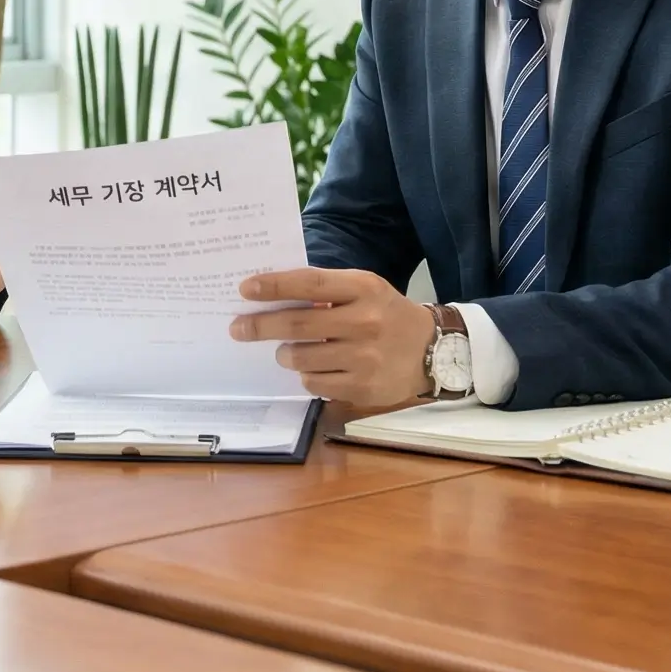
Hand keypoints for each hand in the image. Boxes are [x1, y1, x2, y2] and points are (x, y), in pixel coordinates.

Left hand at [229, 268, 435, 406]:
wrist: (432, 351)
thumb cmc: (386, 314)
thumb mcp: (364, 290)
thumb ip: (326, 291)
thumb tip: (272, 295)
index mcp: (363, 289)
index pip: (310, 284)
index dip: (274, 286)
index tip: (245, 289)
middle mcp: (365, 321)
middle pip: (298, 325)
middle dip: (260, 326)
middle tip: (238, 328)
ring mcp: (365, 358)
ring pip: (302, 358)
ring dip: (285, 354)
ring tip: (285, 351)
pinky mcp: (363, 388)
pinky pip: (315, 383)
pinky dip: (306, 375)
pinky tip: (315, 368)